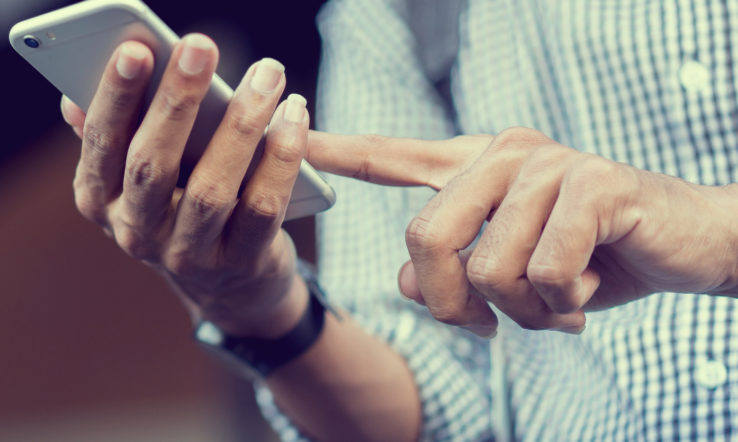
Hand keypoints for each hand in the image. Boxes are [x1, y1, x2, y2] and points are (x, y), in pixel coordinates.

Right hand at [60, 35, 313, 337]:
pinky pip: (262, 208)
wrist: (228, 286)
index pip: (101, 143)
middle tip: (200, 46)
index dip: (116, 97)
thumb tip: (72, 101)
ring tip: (267, 75)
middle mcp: (135, 231)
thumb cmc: (178, 203)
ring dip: (241, 125)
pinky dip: (282, 159)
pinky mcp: (239, 264)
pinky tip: (294, 117)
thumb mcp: (136, 176)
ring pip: (211, 189)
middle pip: (151, 165)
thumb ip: (113, 136)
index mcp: (99, 198)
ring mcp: (186, 254)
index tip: (136, 49)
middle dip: (175, 102)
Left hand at [306, 127, 737, 336]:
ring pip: (489, 268)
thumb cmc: (591, 258)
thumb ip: (451, 268)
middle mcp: (504, 156)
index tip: (294, 135)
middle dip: (450, 304)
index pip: (394, 156)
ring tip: (557, 303)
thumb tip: (405, 281)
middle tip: (484, 326)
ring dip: (524, 313)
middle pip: (426, 239)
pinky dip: (563, 303)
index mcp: (477, 168)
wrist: (689, 246)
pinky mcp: (594, 187)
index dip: (341, 152)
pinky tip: (587, 292)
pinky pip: (544, 271)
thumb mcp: (510, 271)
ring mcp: (549, 166)